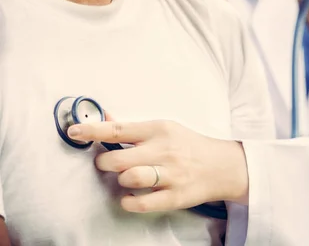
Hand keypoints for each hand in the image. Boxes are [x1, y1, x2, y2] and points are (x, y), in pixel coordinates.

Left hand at [67, 120, 249, 212]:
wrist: (222, 166)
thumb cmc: (189, 146)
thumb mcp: (165, 129)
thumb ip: (133, 127)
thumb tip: (106, 116)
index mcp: (160, 130)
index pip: (119, 129)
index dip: (93, 130)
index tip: (74, 131)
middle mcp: (164, 150)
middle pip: (119, 158)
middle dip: (105, 163)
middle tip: (107, 163)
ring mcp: (171, 174)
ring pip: (131, 178)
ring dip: (120, 180)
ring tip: (124, 178)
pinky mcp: (175, 196)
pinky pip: (142, 203)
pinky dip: (128, 201)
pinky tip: (129, 196)